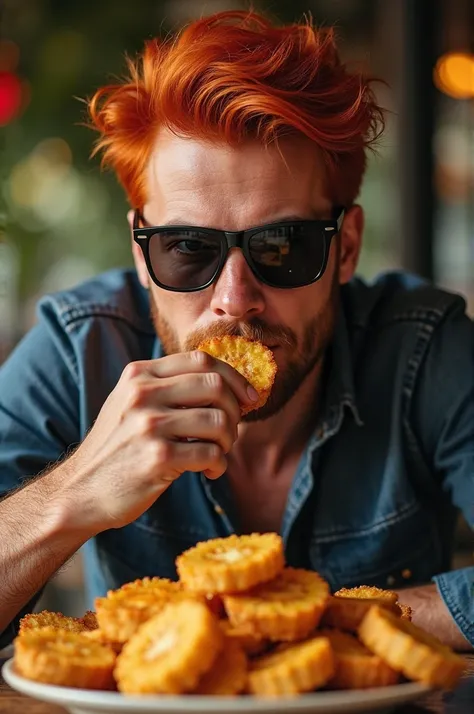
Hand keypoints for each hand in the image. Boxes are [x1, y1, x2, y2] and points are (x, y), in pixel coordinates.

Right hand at [62, 351, 258, 532]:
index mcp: (139, 374)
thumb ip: (168, 387)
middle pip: (215, 386)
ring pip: (220, 420)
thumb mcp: (131, 403)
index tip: (248, 397)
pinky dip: (219, 465)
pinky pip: (212, 453)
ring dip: (229, 441)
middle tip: (230, 431)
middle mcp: (142, 393)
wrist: (80, 491)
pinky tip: (208, 471)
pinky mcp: (157, 457)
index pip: (202, 359)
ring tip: (217, 453)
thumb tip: (229, 384)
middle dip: (235, 410)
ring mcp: (149, 425)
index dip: (234, 376)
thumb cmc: (116, 448)